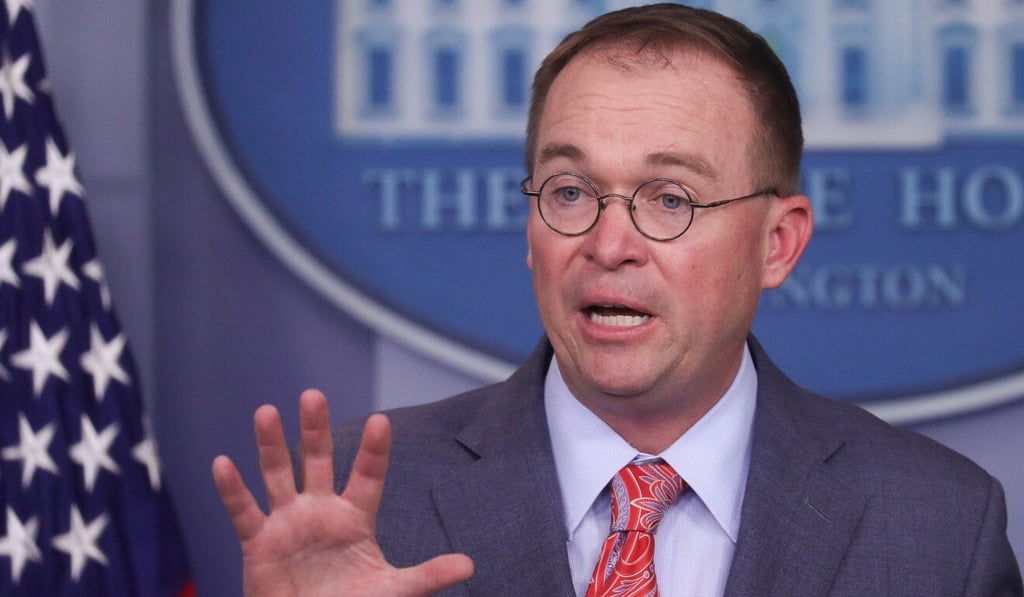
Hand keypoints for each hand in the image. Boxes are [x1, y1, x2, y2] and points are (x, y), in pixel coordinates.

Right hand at [212, 390, 473, 595]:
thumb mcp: (392, 590)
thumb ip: (426, 576)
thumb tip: (469, 566)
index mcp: (354, 517)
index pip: (367, 476)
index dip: (373, 451)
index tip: (380, 421)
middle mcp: (320, 511)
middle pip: (317, 461)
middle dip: (315, 430)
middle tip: (313, 394)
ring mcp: (288, 524)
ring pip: (278, 475)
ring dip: (271, 445)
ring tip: (266, 411)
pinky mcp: (259, 544)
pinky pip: (243, 512)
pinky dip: (232, 490)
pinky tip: (223, 463)